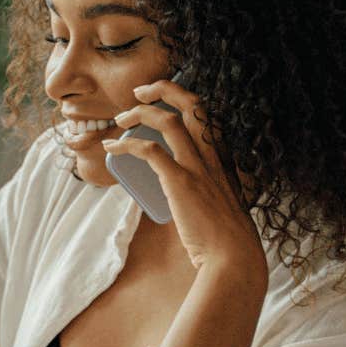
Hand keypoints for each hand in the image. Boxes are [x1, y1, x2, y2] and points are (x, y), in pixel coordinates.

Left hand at [107, 78, 265, 274]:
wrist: (233, 257)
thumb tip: (186, 195)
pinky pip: (149, 150)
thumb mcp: (223, 203)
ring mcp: (198, 167)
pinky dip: (126, 144)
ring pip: (167, 121)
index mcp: (225, 158)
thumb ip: (210, 192)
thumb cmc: (227, 238)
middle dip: (163, 89)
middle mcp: (214, 155)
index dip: (183, 98)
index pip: (207, 114)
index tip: (163, 99)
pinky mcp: (181, 182)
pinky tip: (112, 148)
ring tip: (119, 119)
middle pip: (191, 104)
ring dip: (139, 113)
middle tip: (139, 93)